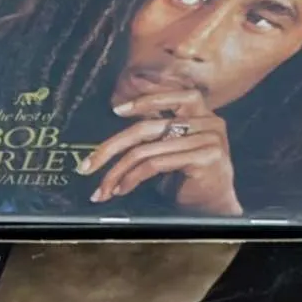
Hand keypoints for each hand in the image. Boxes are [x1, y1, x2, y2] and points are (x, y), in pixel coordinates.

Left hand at [77, 89, 241, 215]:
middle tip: (87, 165)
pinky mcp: (205, 157)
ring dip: (117, 172)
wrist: (213, 206)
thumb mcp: (171, 148)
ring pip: (146, 151)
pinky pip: (155, 164)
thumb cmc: (188, 177)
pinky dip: (132, 178)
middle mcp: (209, 121)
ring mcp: (209, 139)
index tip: (116, 111)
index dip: (142, 101)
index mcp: (201, 113)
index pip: (171, 96)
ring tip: (103, 188)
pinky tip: (122, 188)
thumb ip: (156, 133)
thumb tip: (117, 123)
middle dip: (110, 148)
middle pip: (146, 128)